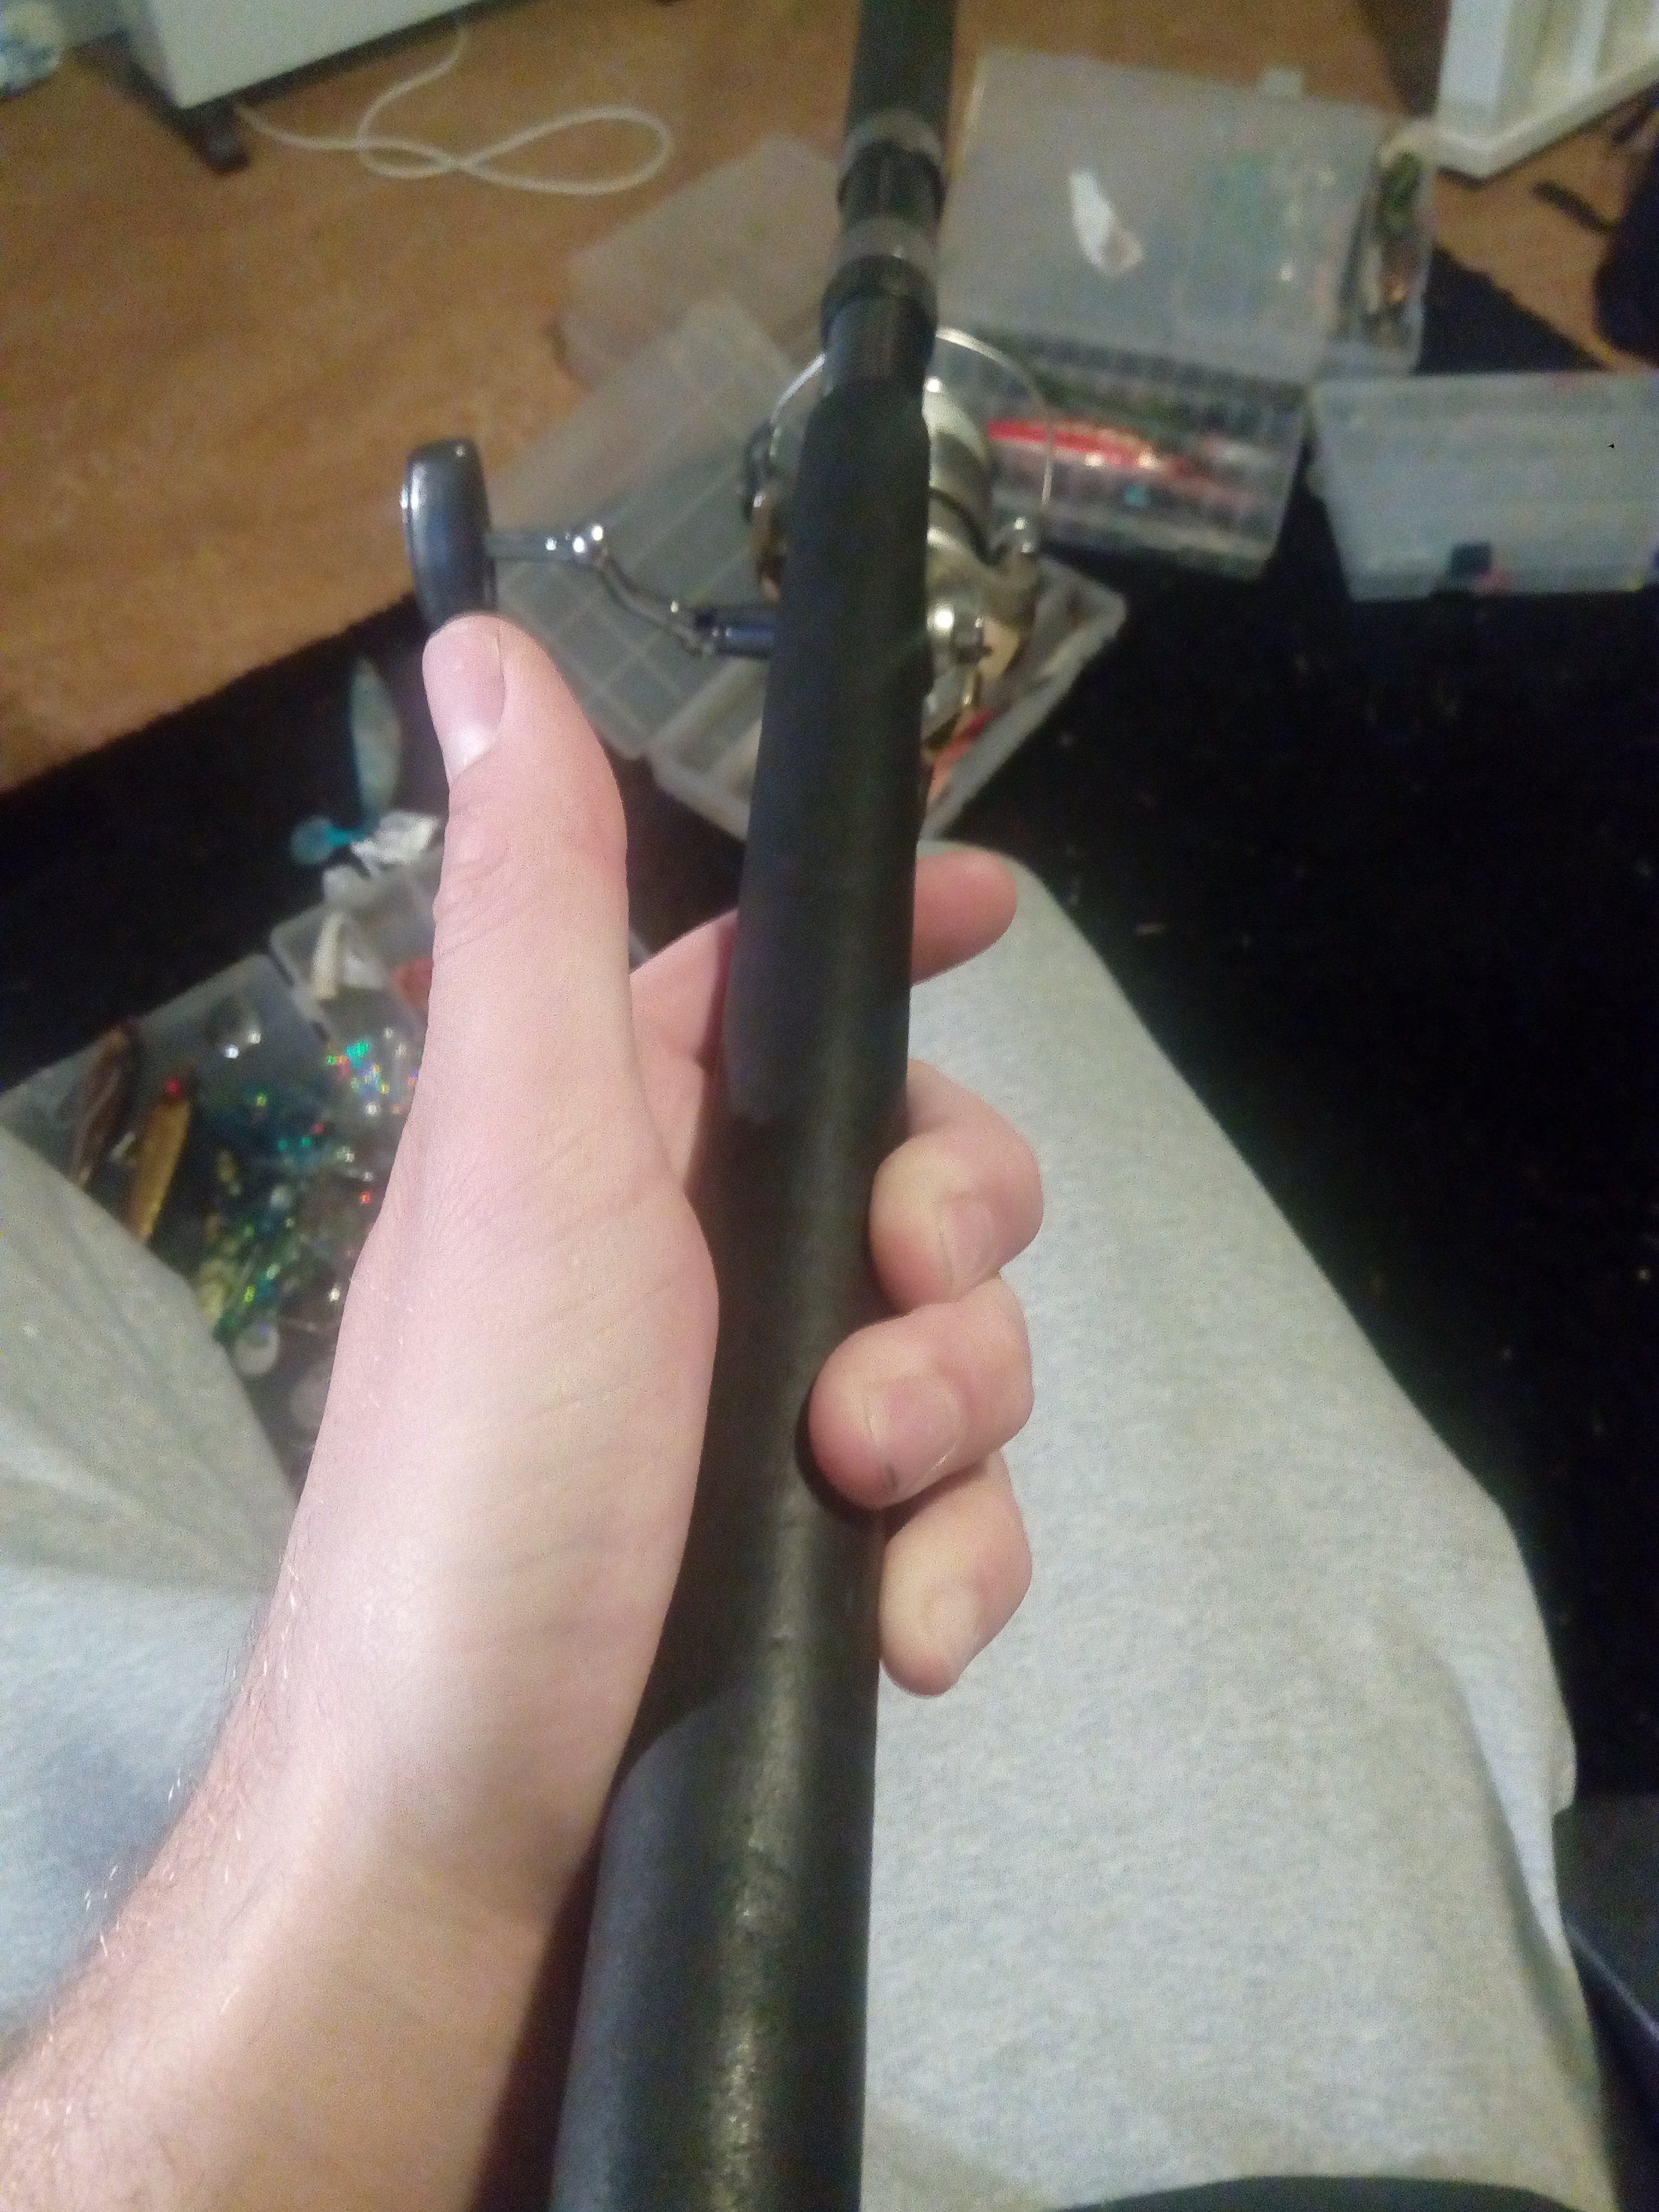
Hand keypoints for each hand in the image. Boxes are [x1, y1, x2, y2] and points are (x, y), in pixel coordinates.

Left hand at [275, 616, 1038, 1925]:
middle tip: (886, 1331)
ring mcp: (763, 1417)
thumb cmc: (495, 1468)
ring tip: (863, 1506)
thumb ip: (537, 905)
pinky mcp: (813, 1561)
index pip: (770, 980)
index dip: (889, 933)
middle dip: (955, 1236)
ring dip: (959, 1420)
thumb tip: (480, 643)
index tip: (998, 911)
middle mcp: (695, 1261)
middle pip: (923, 1166)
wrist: (479, 1829)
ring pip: (966, 1349)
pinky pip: (958, 1515)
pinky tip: (903, 1629)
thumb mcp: (520, 1155)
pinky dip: (958, 1562)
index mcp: (618, 1141)